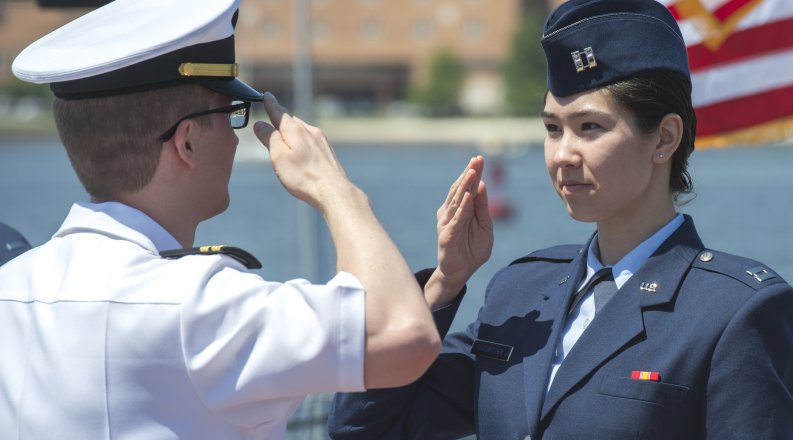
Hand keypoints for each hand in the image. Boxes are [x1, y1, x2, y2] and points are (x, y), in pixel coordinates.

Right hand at [253, 92, 353, 210]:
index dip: (270, 104)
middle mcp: (310, 130)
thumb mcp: (278, 157)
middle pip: (291, 121)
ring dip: (292, 132)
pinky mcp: (327, 151)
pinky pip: (311, 140)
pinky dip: (302, 141)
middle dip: (281, 119)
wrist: (333, 191)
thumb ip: (269, 137)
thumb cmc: (303, 176)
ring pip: (302, 130)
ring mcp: (321, 140)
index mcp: (296, 130)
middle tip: (271, 116)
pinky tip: (302, 152)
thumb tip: (260, 124)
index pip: (279, 112)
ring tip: (284, 137)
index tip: (266, 96)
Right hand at [425, 156, 493, 308]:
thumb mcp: (484, 226)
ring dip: (465, 186)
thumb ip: (482, 208)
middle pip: (461, 190)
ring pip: (457, 201)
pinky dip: (463, 207)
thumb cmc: (472, 250)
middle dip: (469, 174)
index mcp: (461, 209)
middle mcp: (451, 213)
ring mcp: (448, 223)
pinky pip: (456, 219)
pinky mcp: (448, 235)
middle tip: (477, 159)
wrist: (460, 273)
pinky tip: (469, 196)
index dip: (473, 173)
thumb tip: (482, 185)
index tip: (479, 158)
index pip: (467, 188)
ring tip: (473, 172)